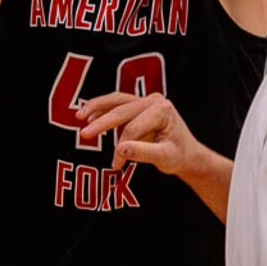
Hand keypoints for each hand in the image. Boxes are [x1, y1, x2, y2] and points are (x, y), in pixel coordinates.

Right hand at [76, 91, 201, 174]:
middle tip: (83, 135)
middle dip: (101, 123)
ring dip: (97, 107)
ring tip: (79, 116)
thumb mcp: (165, 158)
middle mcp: (154, 100)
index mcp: (163, 110)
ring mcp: (146, 100)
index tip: (116, 165)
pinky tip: (88, 113)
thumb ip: (143, 153)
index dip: (122, 147)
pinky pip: (117, 103)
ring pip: (117, 100)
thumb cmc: (178, 155)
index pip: (134, 128)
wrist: (187, 152)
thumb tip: (120, 150)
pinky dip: (102, 108)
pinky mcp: (138, 104)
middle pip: (122, 111)